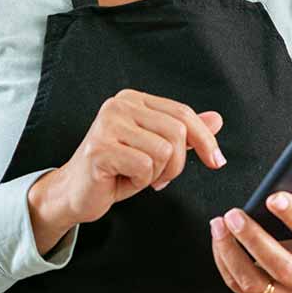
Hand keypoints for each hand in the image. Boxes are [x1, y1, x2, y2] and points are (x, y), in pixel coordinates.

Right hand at [28, 89, 225, 249]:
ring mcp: (108, 125)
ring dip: (157, 174)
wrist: (74, 193)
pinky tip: (123, 180)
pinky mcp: (101, 148)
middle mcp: (119, 105)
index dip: (205, 139)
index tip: (217, 161)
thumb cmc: (115, 171)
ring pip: (164, 151)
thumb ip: (183, 133)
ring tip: (137, 176)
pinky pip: (145, 166)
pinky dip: (140, 181)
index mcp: (134, 100)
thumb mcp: (155, 149)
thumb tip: (216, 119)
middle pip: (178, 131)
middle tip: (158, 177)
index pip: (183, 113)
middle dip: (177, 164)